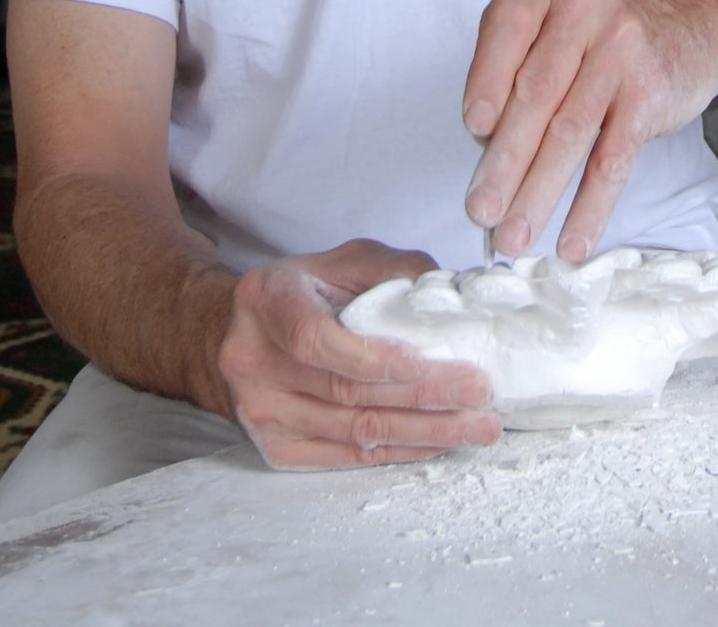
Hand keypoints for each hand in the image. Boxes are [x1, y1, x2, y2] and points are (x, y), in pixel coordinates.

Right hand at [216, 237, 501, 468]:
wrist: (237, 334)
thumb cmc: (304, 292)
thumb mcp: (343, 261)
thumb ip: (394, 270)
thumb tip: (452, 294)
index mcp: (268, 301)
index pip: (315, 339)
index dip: (371, 357)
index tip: (425, 363)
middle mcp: (253, 361)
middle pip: (346, 392)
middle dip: (423, 396)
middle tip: (479, 395)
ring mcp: (260, 412)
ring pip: (353, 430)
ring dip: (423, 432)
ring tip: (476, 427)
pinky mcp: (274, 449)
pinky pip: (345, 455)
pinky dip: (396, 450)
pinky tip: (435, 442)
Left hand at [462, 0, 717, 263]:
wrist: (699, 24)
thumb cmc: (608, 33)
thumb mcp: (560, 21)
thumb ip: (519, 65)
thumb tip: (486, 148)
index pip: (506, 29)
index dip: (484, 82)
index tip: (472, 131)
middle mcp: (585, 7)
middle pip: (535, 93)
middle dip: (503, 161)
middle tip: (480, 210)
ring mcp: (622, 49)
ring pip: (570, 133)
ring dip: (536, 194)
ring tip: (514, 237)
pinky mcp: (650, 93)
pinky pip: (612, 159)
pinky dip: (589, 208)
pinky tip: (571, 241)